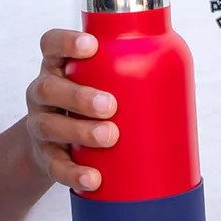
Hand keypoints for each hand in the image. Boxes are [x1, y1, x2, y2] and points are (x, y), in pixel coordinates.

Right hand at [24, 28, 118, 191]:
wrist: (54, 143)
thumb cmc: (88, 104)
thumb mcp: (98, 81)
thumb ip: (126, 73)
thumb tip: (181, 77)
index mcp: (57, 67)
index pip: (51, 44)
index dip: (67, 42)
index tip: (91, 45)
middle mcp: (43, 93)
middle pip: (49, 88)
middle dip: (80, 96)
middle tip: (111, 105)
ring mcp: (40, 125)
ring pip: (50, 126)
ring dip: (81, 132)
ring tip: (109, 136)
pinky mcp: (44, 156)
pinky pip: (54, 166)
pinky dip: (74, 172)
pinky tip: (93, 178)